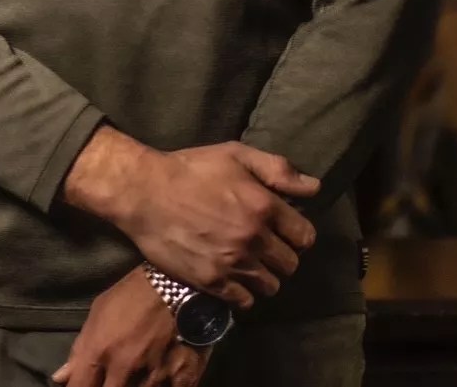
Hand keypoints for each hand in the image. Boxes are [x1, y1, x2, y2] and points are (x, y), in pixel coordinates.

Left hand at [51, 268, 211, 386]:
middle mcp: (121, 366)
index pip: (79, 386)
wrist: (171, 286)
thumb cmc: (129, 296)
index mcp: (98, 350)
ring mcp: (148, 374)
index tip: (81, 385)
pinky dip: (148, 385)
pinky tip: (146, 378)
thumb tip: (60, 377)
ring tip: (125, 374)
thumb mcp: (97, 314)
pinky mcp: (173, 375)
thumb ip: (79, 349)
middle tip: (104, 378)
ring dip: (125, 385)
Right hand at [62, 127, 319, 307]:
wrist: (142, 191)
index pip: (305, 236)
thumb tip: (314, 188)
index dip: (296, 234)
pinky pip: (244, 301)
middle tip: (263, 248)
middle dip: (280, 256)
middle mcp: (254, 238)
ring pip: (271, 285)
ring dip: (263, 276)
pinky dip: (243, 294)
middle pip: (290, 264)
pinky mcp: (212, 280)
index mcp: (264, 206)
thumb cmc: (188, 169)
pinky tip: (232, 280)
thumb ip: (277, 169)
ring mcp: (233, 262)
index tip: (282, 231)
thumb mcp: (234, 155)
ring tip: (248, 265)